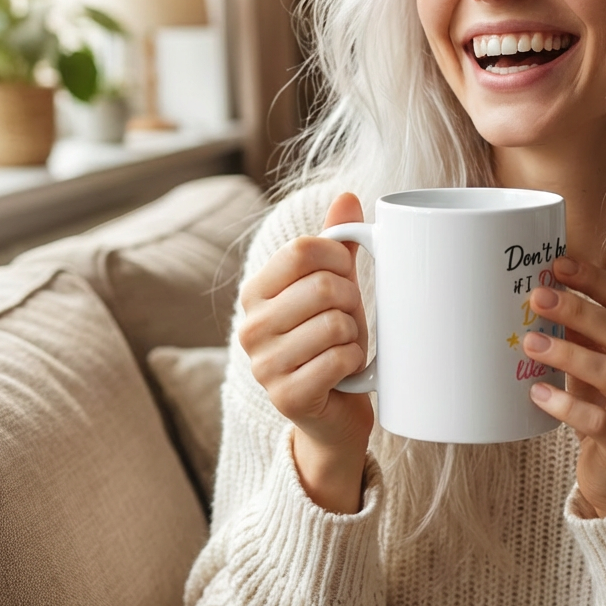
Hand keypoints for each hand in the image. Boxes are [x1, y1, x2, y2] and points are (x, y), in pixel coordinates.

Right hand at [238, 192, 372, 511]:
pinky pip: (340, 359)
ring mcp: (263, 365)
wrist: (335, 410)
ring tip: (345, 345)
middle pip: (322, 286)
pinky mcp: (286, 396)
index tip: (346, 277)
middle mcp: (250, 326)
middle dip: (352, 301)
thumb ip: (337, 242)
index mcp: (256, 291)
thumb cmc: (333, 339)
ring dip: (355, 335)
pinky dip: (356, 361)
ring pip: (335, 324)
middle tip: (349, 319)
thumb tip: (348, 195)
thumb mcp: (335, 286)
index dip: (339, 259)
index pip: (302, 249)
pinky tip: (346, 370)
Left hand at [524, 255, 605, 517]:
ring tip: (530, 344)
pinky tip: (538, 394)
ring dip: (567, 353)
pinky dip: (566, 405)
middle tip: (537, 297)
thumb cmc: (603, 406)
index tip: (557, 264)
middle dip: (577, 310)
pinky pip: (599, 420)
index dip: (594, 279)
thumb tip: (539, 291)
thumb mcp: (592, 364)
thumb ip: (577, 333)